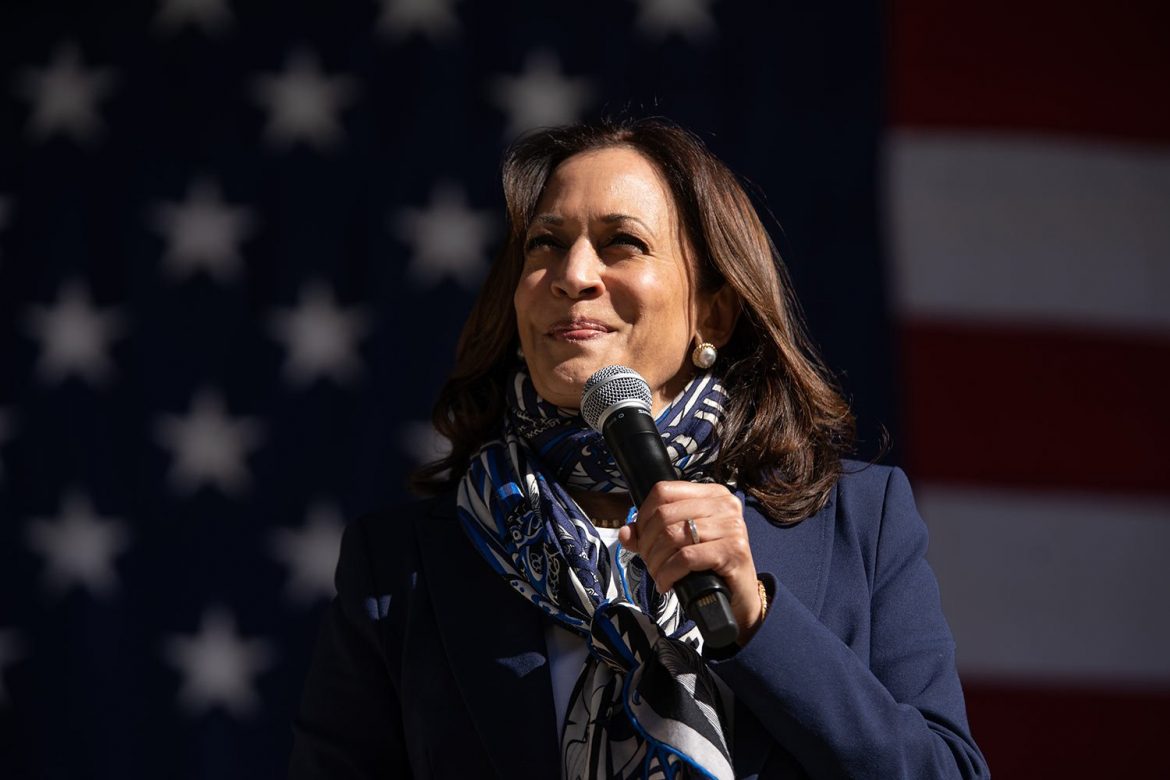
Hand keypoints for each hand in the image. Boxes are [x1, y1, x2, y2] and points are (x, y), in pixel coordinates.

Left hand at [618, 481, 762, 644]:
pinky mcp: (733, 551)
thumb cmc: (708, 566)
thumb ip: (650, 534)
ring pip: (672, 536)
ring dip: (656, 561)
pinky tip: (667, 584)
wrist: (739, 596)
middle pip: (664, 515)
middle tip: (649, 563)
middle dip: (647, 543)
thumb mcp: (678, 543)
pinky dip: (668, 573)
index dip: (643, 515)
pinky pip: (686, 558)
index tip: (641, 538)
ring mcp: (731, 526)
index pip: (663, 490)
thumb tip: (625, 533)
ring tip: (658, 575)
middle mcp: (724, 504)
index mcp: (711, 493)